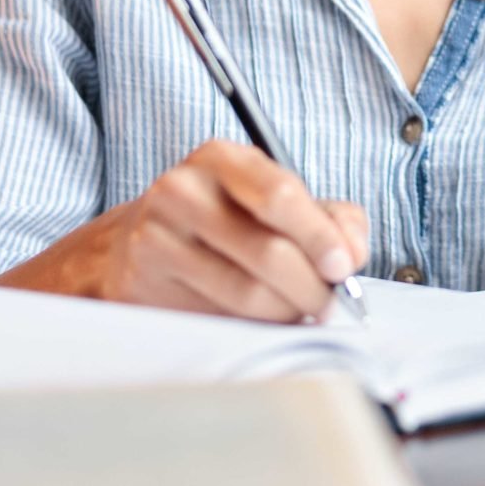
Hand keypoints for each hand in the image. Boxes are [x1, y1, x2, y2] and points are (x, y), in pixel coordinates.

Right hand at [0, 140, 368, 321]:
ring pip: (246, 293)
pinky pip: (218, 317)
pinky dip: (252, 327)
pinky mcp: (145, 285)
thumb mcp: (272, 198)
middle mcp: (181, 191)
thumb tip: (353, 251)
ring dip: (287, 311)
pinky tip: (260, 318)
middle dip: (312, 286)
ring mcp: (156, 239)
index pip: (278, 194)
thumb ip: (329, 217)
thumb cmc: (221, 219)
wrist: (131, 243)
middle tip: (330, 303)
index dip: (319, 236)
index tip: (344, 266)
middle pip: (267, 252)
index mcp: (220, 158)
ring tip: (299, 310)